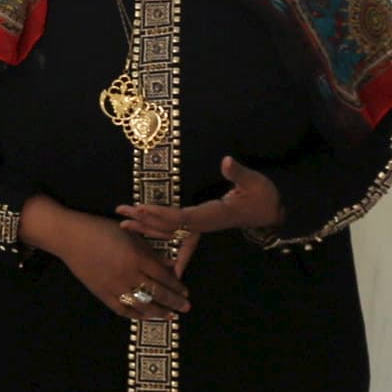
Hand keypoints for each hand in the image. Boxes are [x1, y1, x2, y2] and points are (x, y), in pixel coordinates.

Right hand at [28, 197, 189, 320]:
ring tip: (170, 316)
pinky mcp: (101, 293)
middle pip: (157, 293)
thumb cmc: (100, 229)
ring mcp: (113, 286)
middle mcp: (127, 274)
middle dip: (174, 301)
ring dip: (158, 312)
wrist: (70, 237)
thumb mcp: (129, 234)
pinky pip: (122, 309)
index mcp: (136, 257)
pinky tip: (146, 317)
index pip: (163, 276)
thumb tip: (171, 264)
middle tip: (185, 307)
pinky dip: (136, 315)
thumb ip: (150, 251)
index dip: (176, 285)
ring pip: (142, 305)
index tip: (185, 291)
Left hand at [117, 158, 286, 254]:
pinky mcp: (200, 224)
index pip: (183, 216)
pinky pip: (175, 231)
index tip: (141, 210)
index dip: (161, 214)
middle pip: (169, 226)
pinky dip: (157, 230)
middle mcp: (204, 223)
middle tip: (121, 216)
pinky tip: (142, 228)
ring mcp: (201, 226)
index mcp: (213, 215)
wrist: (271, 214)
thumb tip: (226, 161)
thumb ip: (239, 173)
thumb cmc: (263, 197)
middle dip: (145, 222)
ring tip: (123, 223)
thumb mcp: (255, 182)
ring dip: (146, 227)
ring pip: (169, 231)